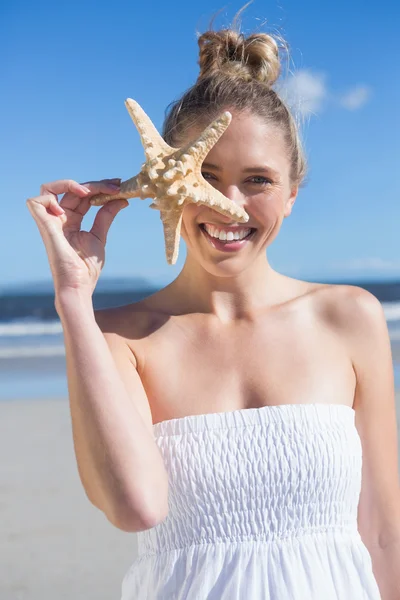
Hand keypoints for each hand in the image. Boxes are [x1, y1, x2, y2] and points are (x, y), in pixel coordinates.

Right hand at [26, 178, 127, 297]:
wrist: (79, 285)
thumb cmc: (86, 268)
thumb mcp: (99, 236)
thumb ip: (106, 216)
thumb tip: (121, 199)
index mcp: (72, 221)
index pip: (83, 196)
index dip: (99, 187)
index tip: (119, 186)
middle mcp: (59, 219)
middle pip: (72, 190)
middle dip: (95, 184)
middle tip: (116, 186)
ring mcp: (50, 222)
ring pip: (49, 189)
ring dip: (69, 184)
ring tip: (89, 193)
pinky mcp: (44, 227)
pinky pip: (36, 202)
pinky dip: (50, 198)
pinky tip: (68, 210)